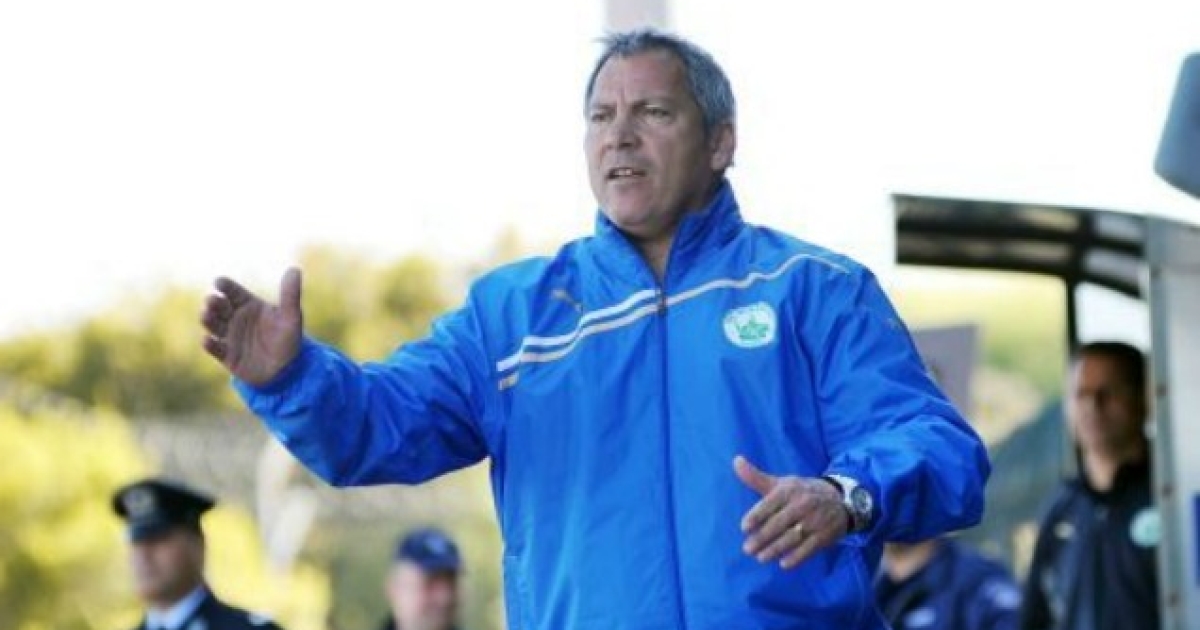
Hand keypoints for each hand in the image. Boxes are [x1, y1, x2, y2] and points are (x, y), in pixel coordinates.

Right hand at [201, 268, 303, 385]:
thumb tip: (294, 269)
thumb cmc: (288, 339)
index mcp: (248, 304)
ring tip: (206, 314)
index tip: (219, 282)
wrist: (287, 370)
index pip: (232, 291)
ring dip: (207, 319)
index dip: (225, 286)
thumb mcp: (291, 316)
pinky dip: (210, 344)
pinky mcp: (226, 355)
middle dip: (213, 302)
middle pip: (219, 306)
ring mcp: (229, 336)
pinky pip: (215, 349)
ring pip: (212, 324)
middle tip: (212, 300)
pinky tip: (207, 340)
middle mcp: (235, 318)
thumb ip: (290, 294)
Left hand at [734, 455, 849, 569]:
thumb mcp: (781, 483)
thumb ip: (756, 478)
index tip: (744, 528)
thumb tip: (736, 461)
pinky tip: (784, 564)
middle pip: (779, 523)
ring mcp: (815, 520)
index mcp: (789, 490)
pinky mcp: (825, 535)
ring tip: (761, 558)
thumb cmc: (801, 492)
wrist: (840, 499)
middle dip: (762, 537)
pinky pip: (809, 548)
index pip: (770, 504)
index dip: (756, 516)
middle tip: (748, 549)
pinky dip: (797, 557)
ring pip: (793, 537)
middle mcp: (803, 504)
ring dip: (776, 549)